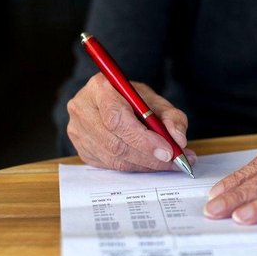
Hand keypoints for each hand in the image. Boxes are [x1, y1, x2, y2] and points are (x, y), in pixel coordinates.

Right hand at [66, 73, 195, 171]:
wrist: (113, 100)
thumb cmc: (134, 99)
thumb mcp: (156, 100)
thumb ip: (172, 117)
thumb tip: (179, 140)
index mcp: (99, 88)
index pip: (117, 119)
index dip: (143, 139)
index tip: (168, 150)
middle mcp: (82, 108)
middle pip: (114, 143)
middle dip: (148, 157)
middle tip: (174, 161)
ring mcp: (77, 130)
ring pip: (112, 158)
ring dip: (144, 165)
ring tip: (168, 163)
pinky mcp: (81, 148)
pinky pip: (109, 166)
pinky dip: (134, 167)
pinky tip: (150, 163)